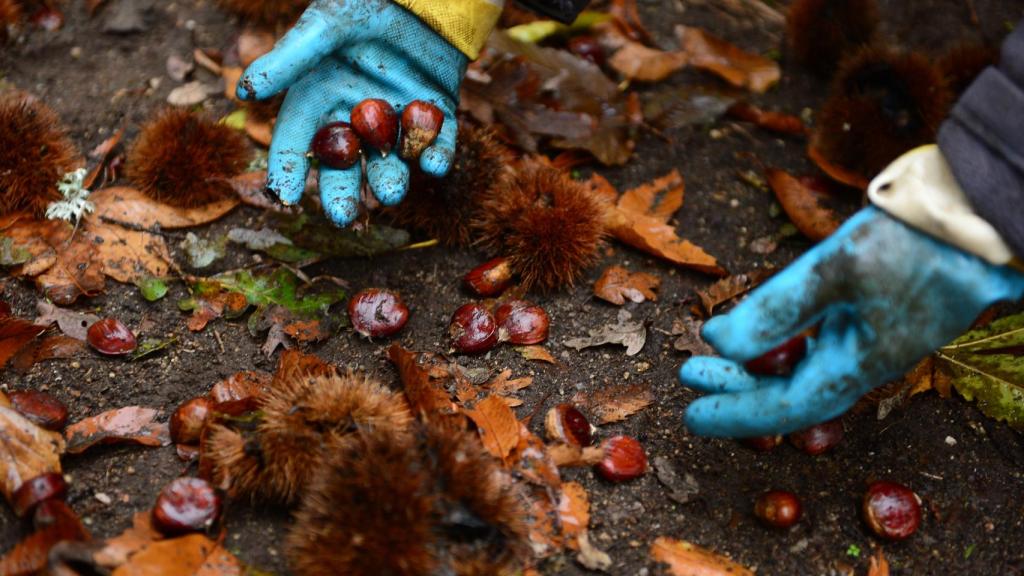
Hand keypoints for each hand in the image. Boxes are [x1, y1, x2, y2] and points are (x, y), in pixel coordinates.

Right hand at [237, 0, 467, 226]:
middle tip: (343, 217)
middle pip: (344, 165)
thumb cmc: (362, 0)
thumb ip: (290, 60)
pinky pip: (437, 143)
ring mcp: (396, 117)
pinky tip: (433, 165)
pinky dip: (437, 155)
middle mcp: (355, 114)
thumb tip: (246, 92)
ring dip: (391, 180)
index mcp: (320, 96)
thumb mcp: (323, 27)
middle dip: (343, 193)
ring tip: (391, 193)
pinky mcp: (435, 111)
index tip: (284, 195)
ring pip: (391, 161)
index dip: (288, 168)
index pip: (298, 141)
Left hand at [679, 207, 1023, 436]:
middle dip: (737, 388)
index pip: (786, 408)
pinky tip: (763, 331)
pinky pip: (819, 344)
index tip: (691, 414)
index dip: (736, 415)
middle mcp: (865, 359)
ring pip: (803, 367)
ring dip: (756, 364)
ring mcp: (872, 337)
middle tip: (689, 375)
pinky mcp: (876, 312)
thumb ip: (775, 310)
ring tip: (712, 353)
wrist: (980, 217)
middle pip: (791, 391)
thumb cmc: (914, 244)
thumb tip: (718, 343)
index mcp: (858, 363)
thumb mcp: (835, 270)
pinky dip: (783, 342)